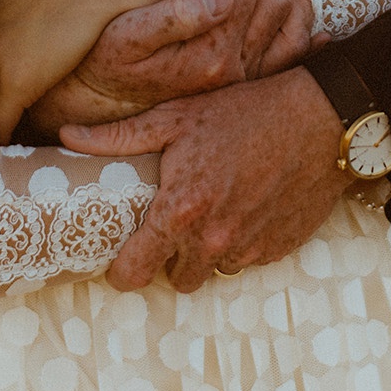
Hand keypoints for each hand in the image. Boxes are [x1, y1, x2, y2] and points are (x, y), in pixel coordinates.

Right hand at [22, 0, 316, 136]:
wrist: (101, 105)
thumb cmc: (108, 62)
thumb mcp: (126, 36)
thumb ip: (174, 16)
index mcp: (210, 53)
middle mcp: (236, 70)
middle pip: (275, 3)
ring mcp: (245, 80)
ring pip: (293, 32)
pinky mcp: (244, 85)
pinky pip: (290, 65)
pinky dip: (309, 44)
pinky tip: (319, 28)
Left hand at [58, 64, 346, 291]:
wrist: (323, 119)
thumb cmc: (247, 111)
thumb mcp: (179, 116)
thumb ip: (120, 137)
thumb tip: (67, 139)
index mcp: (181, 210)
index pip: (133, 272)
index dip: (123, 268)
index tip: (124, 254)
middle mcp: (213, 240)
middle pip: (175, 279)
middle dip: (171, 257)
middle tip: (176, 222)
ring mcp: (249, 250)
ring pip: (214, 271)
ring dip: (209, 250)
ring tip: (215, 207)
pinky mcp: (279, 251)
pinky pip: (248, 260)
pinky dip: (243, 241)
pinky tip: (248, 205)